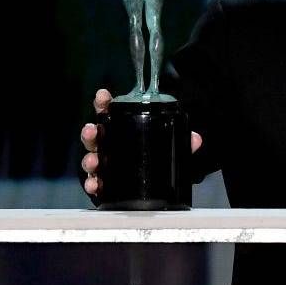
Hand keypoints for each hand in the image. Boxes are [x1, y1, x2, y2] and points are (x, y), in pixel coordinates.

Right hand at [81, 89, 203, 196]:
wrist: (157, 188)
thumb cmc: (157, 158)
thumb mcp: (173, 147)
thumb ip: (183, 142)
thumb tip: (195, 139)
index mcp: (123, 130)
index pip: (111, 112)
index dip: (105, 103)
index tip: (102, 96)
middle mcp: (110, 145)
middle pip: (96, 135)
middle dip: (90, 131)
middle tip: (92, 130)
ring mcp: (105, 164)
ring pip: (92, 158)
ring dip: (90, 159)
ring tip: (94, 161)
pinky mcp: (104, 183)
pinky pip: (95, 183)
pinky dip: (92, 184)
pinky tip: (95, 185)